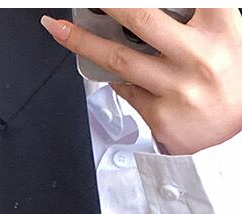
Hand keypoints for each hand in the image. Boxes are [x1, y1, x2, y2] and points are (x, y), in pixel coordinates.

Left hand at [40, 9, 241, 153]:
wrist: (241, 131)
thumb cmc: (231, 76)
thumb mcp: (227, 34)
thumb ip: (197, 16)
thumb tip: (160, 9)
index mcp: (220, 26)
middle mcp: (198, 56)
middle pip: (139, 18)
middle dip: (106, 4)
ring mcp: (176, 88)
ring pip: (118, 59)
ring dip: (81, 41)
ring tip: (58, 28)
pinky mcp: (161, 116)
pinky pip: (126, 90)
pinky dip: (116, 77)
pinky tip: (112, 72)